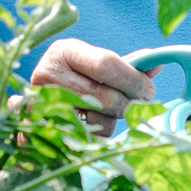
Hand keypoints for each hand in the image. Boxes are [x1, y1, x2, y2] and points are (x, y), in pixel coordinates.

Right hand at [30, 39, 157, 131]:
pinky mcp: (45, 130)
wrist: (35, 98)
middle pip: (106, 97)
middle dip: (130, 103)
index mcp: (64, 52)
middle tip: (139, 103)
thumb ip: (124, 65)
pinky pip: (88, 138)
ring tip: (108, 111)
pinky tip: (95, 122)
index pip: (106, 65)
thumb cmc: (74, 75)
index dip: (133, 80)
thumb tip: (155, 65)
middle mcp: (48, 75)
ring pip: (99, 121)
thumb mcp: (93, 61)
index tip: (149, 90)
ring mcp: (43, 105)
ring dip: (114, 120)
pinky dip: (100, 133)